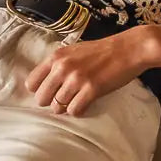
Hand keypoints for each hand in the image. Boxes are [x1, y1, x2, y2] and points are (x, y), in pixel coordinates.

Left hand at [24, 27, 152, 115]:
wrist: (129, 49)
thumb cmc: (102, 51)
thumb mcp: (74, 51)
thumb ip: (58, 65)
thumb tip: (43, 85)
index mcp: (56, 57)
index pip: (31, 83)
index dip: (40, 91)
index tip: (50, 92)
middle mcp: (62, 67)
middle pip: (41, 98)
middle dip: (51, 102)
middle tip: (64, 99)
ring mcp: (76, 79)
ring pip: (57, 107)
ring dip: (66, 107)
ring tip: (77, 100)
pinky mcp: (91, 89)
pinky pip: (74, 110)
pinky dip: (79, 111)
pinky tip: (85, 103)